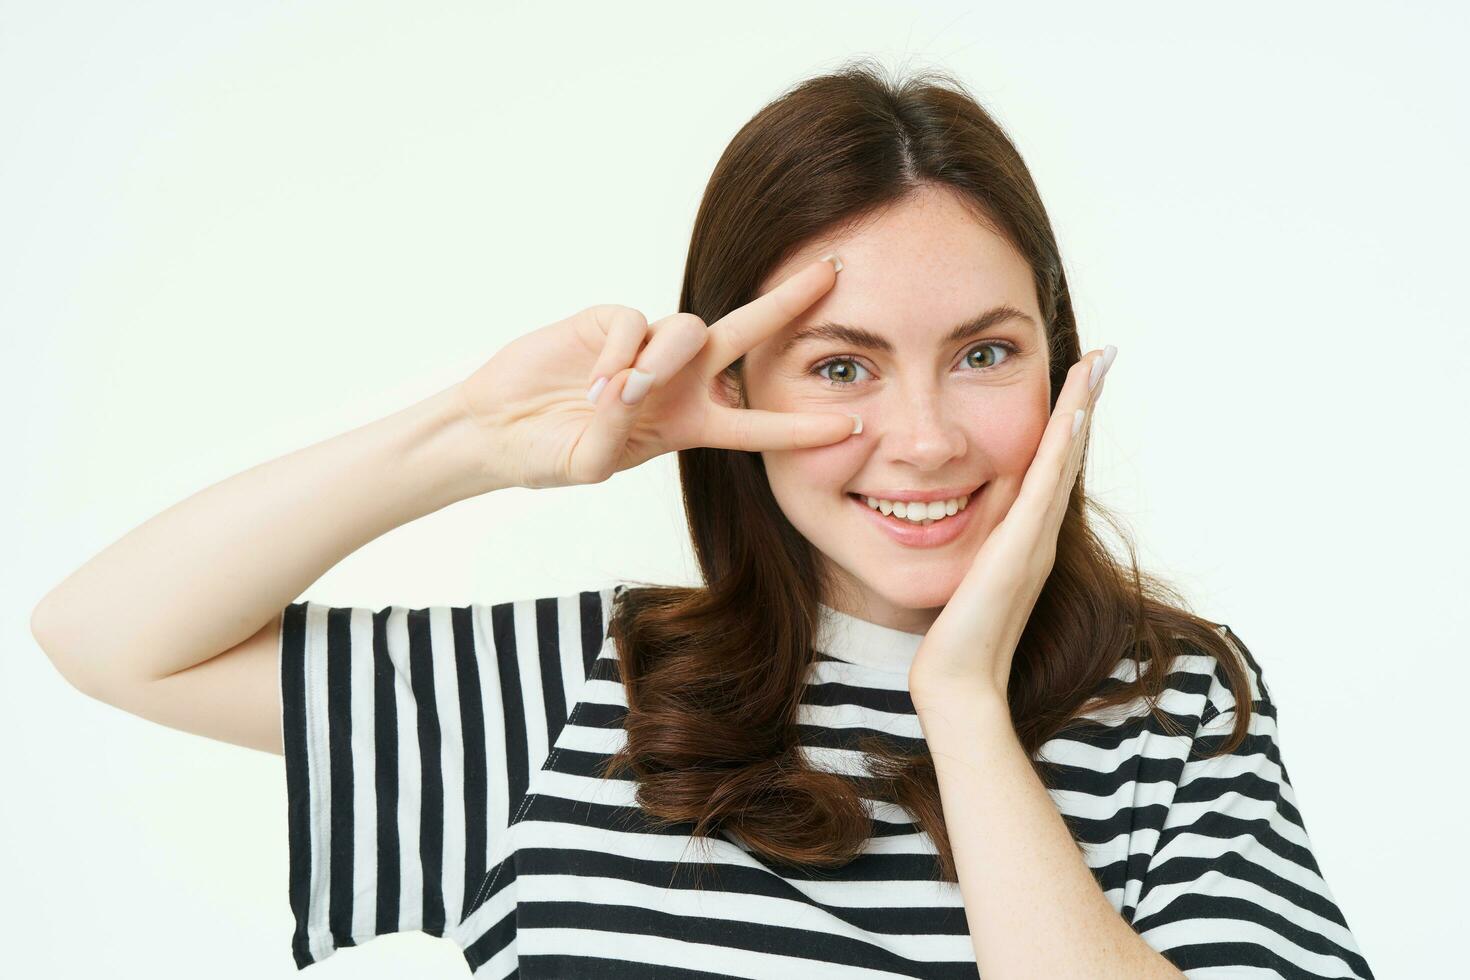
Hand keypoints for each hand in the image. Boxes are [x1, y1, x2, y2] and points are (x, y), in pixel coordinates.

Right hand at [454, 257, 857, 489]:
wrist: (495, 430)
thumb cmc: (548, 453)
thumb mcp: (589, 464)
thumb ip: (616, 433)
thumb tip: (632, 385)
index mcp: (688, 423)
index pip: (757, 423)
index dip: (802, 428)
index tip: (853, 426)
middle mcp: (677, 379)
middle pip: (747, 334)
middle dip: (790, 303)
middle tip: (834, 271)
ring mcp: (645, 347)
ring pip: (688, 329)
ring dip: (662, 362)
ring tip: (620, 396)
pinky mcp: (607, 320)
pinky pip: (634, 323)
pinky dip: (619, 353)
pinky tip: (596, 380)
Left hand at [908, 345, 1116, 704]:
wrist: (958, 685)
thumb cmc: (954, 640)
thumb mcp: (965, 579)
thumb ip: (971, 552)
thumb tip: (950, 521)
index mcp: (1025, 538)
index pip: (1048, 467)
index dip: (1066, 423)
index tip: (1079, 379)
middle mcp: (1038, 535)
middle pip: (1066, 456)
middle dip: (1085, 403)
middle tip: (1104, 354)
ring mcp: (1034, 542)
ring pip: (1061, 464)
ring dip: (1080, 412)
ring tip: (1095, 365)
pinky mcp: (1019, 552)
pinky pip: (1043, 491)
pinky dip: (1060, 452)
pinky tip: (1071, 417)